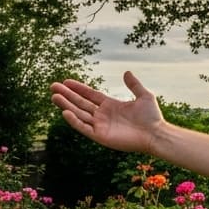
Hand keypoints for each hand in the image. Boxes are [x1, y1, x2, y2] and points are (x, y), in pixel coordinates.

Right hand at [50, 71, 164, 153]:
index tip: (65, 81)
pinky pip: (84, 127)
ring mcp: (101, 126)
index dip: (78, 88)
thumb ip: (134, 84)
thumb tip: (126, 72)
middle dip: (67, 95)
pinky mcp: (100, 136)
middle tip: (53, 86)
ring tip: (54, 96)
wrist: (156, 134)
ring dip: (66, 105)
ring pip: (79, 114)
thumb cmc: (152, 117)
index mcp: (111, 105)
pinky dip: (74, 121)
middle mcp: (103, 115)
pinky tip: (65, 112)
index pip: (90, 95)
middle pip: (81, 103)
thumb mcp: (144, 96)